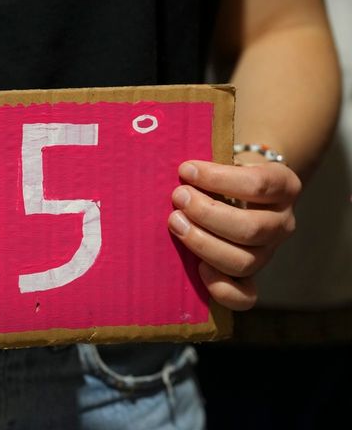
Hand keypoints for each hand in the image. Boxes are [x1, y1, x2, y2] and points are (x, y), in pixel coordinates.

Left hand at [167, 160, 300, 310]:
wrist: (239, 192)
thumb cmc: (225, 174)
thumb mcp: (226, 162)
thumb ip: (209, 169)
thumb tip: (179, 173)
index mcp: (283, 186)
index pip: (257, 185)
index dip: (218, 178)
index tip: (187, 170)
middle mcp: (282, 222)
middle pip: (250, 229)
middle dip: (206, 213)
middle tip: (178, 197)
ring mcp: (269, 252)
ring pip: (244, 261)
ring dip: (203, 243)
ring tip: (175, 222)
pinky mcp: (252, 276)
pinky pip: (245, 296)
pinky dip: (221, 287)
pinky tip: (199, 268)